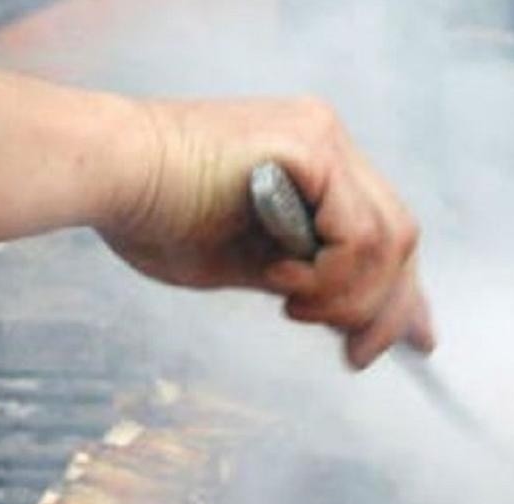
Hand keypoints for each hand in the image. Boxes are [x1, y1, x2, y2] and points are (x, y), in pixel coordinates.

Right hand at [98, 96, 433, 368]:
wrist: (107, 176)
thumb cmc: (156, 219)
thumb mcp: (255, 268)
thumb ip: (316, 287)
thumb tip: (365, 334)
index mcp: (318, 166)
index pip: (386, 233)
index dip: (401, 295)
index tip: (407, 346)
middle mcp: (330, 142)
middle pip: (400, 239)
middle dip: (385, 310)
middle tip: (353, 354)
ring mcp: (323, 139)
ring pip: (389, 241)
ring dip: (347, 296)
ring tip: (290, 305)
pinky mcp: (310, 146)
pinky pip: (359, 234)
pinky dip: (332, 275)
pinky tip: (282, 279)